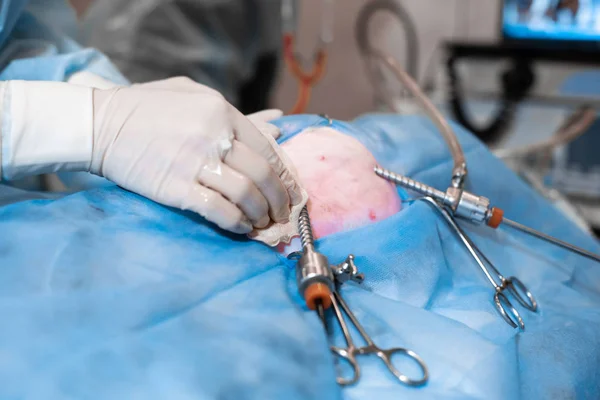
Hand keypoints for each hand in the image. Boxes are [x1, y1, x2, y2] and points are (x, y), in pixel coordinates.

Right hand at [91, 78, 299, 232]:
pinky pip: (219, 211)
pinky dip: (237, 223)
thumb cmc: (145, 107)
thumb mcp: (190, 94)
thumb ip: (228, 112)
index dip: (285, 175)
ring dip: (261, 214)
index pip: (267, 149)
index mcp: (221, 112)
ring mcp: (194, 163)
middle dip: (279, 199)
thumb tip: (269, 129)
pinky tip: (242, 228)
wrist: (99, 124)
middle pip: (262, 174)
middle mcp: (214, 136)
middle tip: (283, 213)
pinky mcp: (175, 188)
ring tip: (264, 224)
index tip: (291, 191)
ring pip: (245, 195)